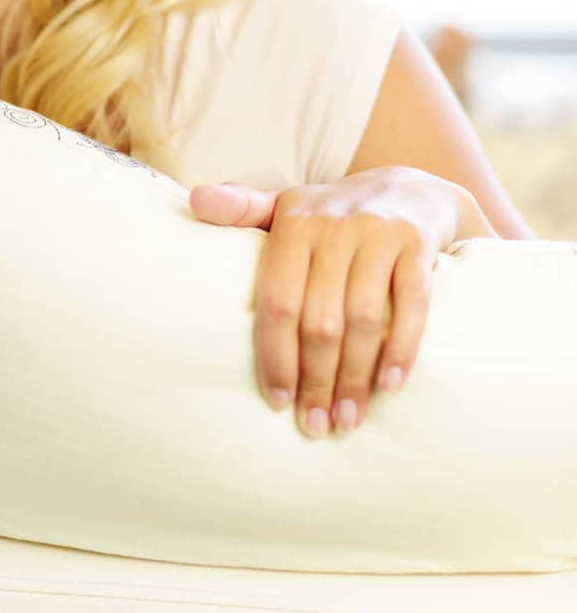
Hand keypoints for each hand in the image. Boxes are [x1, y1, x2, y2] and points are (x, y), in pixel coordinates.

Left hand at [187, 166, 467, 437]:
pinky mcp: (418, 244)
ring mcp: (380, 233)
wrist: (411, 187)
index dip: (276, 356)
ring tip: (348, 419)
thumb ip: (241, 209)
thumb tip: (195, 201)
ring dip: (355, 378)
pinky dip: (401, 349)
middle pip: (320, 319)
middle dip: (316, 380)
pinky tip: (390, 386)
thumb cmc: (334, 214)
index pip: (277, 301)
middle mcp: (335, 225)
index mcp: (295, 222)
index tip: (277, 402)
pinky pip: (411, 305)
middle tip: (314, 425)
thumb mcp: (286, 207)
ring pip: (363, 318)